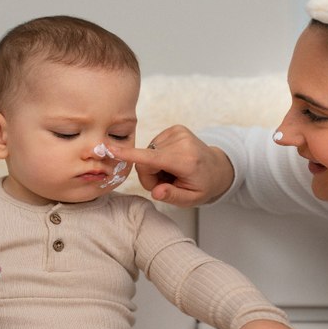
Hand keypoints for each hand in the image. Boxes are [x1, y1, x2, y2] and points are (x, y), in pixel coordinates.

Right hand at [108, 125, 233, 206]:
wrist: (217, 167)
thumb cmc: (203, 185)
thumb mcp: (191, 199)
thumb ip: (172, 196)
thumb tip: (156, 192)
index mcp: (186, 161)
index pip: (153, 159)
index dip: (130, 155)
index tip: (110, 148)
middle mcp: (181, 142)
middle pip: (145, 162)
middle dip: (150, 176)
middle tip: (166, 183)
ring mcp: (178, 132)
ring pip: (147, 154)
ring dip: (155, 167)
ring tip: (173, 172)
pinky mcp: (174, 128)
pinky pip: (153, 147)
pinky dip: (159, 157)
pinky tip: (172, 162)